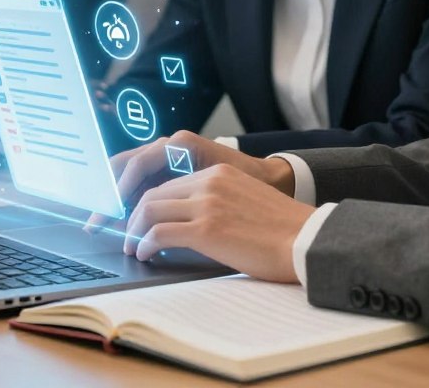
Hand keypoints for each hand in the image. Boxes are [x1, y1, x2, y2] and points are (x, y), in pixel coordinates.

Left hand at [125, 163, 312, 281]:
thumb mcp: (243, 201)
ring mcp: (206, 204)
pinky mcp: (206, 228)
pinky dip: (145, 243)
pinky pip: (161, 232)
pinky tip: (145, 254)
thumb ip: (214, 202)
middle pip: (153, 193)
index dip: (146, 202)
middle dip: (131, 214)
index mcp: (217, 173)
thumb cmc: (280, 230)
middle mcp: (208, 182)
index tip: (134, 217)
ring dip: (134, 230)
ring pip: (150, 209)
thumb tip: (186, 223)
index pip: (167, 183)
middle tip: (123, 233)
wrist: (306, 240)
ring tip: (132, 246)